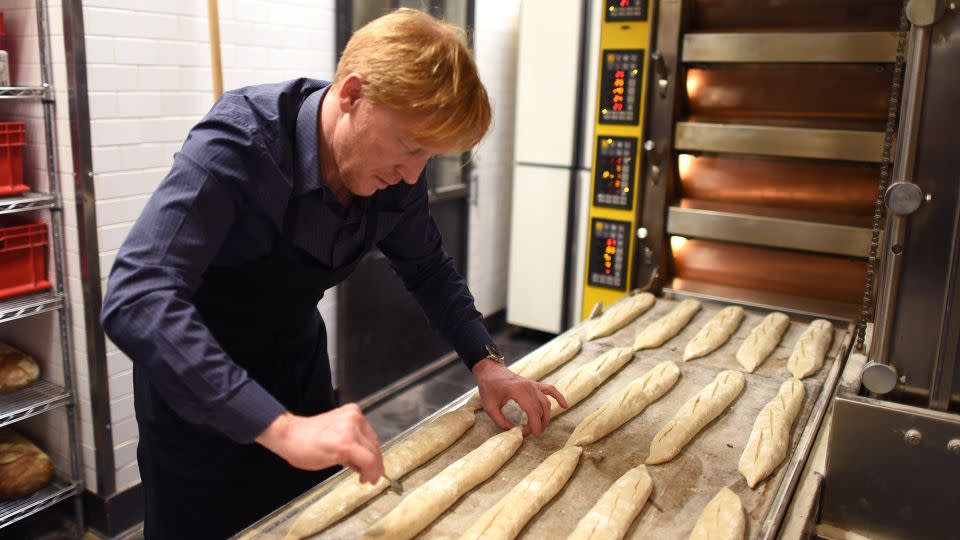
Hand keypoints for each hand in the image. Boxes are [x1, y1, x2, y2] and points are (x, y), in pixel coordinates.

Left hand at [255, 403, 384, 483]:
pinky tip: (361, 450)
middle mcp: (352, 425)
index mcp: (345, 442)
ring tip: (367, 464)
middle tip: (372, 475)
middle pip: (374, 448)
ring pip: (372, 438)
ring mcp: (353, 415)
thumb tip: (366, 467)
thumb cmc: (303, 451)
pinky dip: (365, 440)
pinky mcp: (352, 410)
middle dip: (374, 464)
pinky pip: (366, 428)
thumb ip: (352, 463)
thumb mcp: (329, 464)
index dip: (372, 473)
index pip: (369, 459)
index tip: (370, 480)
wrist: (291, 433)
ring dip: (372, 452)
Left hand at [472, 358, 568, 436]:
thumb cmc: (488, 387)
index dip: (534, 425)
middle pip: (541, 408)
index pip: (532, 411)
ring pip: (546, 402)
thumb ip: (500, 421)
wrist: (490, 370)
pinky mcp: (534, 384)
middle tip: (532, 433)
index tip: (532, 435)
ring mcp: (533, 384)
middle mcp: (529, 387)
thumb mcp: (490, 407)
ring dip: (546, 416)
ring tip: (541, 427)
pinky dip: (558, 397)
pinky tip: (565, 405)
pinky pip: (550, 389)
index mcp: (518, 391)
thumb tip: (513, 430)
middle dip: (539, 423)